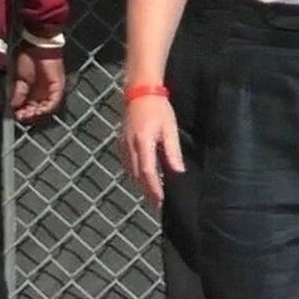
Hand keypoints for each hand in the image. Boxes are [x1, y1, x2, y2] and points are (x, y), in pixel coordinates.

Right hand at [11, 47, 66, 123]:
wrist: (38, 46)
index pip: (28, 107)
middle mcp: (42, 92)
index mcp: (32, 90)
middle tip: (22, 116)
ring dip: (38, 114)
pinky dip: (47, 108)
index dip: (23, 113)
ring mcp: (51, 90)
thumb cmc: (27, 59)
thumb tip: (14, 105)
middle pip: (38, 110)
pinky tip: (39, 110)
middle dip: (30, 115)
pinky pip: (55, 102)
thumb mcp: (20, 79)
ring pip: (47, 108)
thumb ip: (19, 93)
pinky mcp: (58, 87)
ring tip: (29, 115)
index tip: (16, 116)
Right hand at [119, 92, 181, 207]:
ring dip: (140, 184)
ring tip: (151, 194)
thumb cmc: (159, 109)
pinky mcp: (121, 143)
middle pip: (137, 175)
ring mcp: (123, 145)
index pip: (148, 172)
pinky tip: (142, 178)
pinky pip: (127, 164)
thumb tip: (177, 171)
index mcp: (143, 143)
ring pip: (130, 171)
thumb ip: (172, 151)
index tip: (161, 201)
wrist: (139, 94)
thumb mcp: (170, 129)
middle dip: (147, 191)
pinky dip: (134, 174)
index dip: (154, 188)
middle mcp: (130, 147)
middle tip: (157, 204)